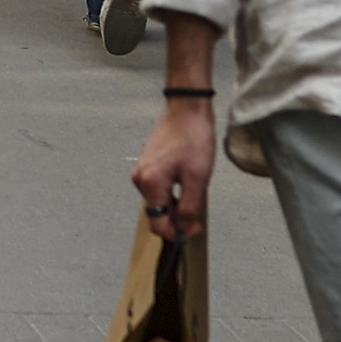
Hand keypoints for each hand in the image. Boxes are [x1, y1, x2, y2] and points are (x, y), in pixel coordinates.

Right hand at [131, 101, 217, 239]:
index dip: (177, 232)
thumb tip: (183, 228)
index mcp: (150, 184)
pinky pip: (159, 189)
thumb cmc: (194, 140)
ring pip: (159, 201)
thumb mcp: (197, 178)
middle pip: (158, 213)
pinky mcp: (148, 164)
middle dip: (178, 217)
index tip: (196, 227)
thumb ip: (189, 208)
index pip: (158, 224)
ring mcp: (142, 171)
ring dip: (177, 204)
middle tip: (200, 210)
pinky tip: (186, 180)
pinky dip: (173, 192)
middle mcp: (140, 180)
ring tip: (195, 189)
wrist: (187, 109)